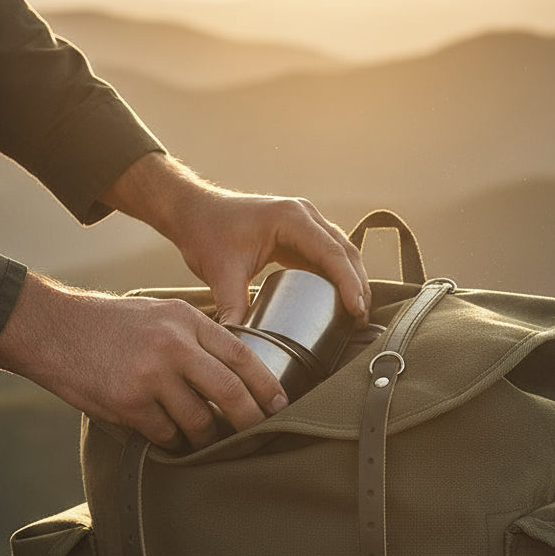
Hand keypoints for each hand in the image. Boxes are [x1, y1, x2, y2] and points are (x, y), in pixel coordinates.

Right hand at [0, 273, 289, 450]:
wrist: (50, 328)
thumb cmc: (108, 323)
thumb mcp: (159, 311)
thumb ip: (196, 334)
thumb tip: (236, 367)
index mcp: (186, 320)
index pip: (242, 355)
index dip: (267, 385)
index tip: (279, 405)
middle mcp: (173, 346)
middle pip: (230, 393)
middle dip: (249, 421)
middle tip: (255, 434)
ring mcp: (151, 376)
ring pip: (199, 421)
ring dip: (206, 437)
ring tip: (205, 439)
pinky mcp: (128, 402)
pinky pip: (165, 433)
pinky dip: (172, 440)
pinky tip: (170, 438)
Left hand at [98, 153, 370, 324]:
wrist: (193, 211)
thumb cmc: (206, 232)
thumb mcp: (221, 272)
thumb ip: (233, 307)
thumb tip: (241, 343)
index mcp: (291, 218)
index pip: (331, 252)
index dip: (349, 283)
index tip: (357, 311)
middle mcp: (304, 215)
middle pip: (345, 251)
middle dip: (358, 284)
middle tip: (361, 319)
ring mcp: (304, 222)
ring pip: (341, 251)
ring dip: (353, 279)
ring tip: (357, 313)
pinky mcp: (299, 234)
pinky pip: (328, 254)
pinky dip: (339, 275)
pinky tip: (341, 298)